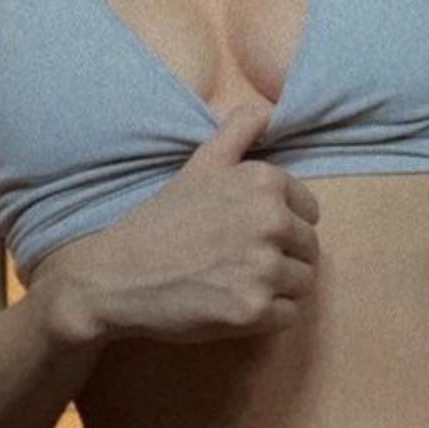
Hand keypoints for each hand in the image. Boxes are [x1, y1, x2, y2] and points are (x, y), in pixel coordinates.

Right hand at [36, 101, 321, 347]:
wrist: (118, 275)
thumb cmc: (162, 219)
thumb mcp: (200, 162)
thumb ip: (239, 130)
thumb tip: (271, 112)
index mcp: (265, 182)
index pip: (310, 211)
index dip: (283, 224)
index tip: (250, 233)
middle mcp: (272, 221)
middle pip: (309, 248)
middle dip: (283, 256)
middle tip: (240, 261)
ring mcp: (265, 268)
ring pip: (302, 283)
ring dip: (278, 287)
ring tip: (238, 282)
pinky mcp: (255, 311)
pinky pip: (288, 314)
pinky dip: (268, 315)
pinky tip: (235, 304)